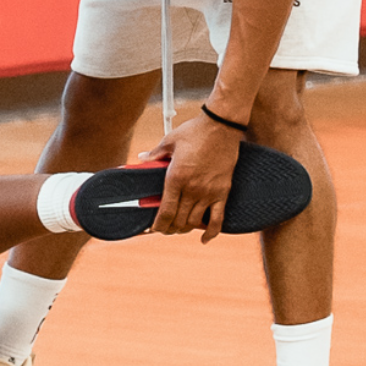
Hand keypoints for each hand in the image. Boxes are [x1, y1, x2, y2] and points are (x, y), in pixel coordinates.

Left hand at [141, 112, 240, 241]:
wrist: (222, 126)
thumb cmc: (195, 131)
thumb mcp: (170, 141)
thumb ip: (155, 154)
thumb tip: (142, 158)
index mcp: (176, 178)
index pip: (165, 212)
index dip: (158, 225)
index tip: (154, 228)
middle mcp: (192, 189)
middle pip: (178, 221)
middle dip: (169, 228)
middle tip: (165, 228)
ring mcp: (209, 192)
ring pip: (194, 222)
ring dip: (185, 229)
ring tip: (179, 227)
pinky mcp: (223, 192)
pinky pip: (218, 219)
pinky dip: (210, 233)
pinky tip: (204, 239)